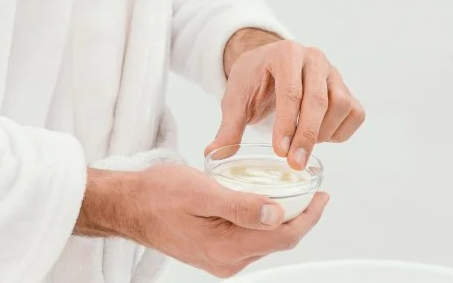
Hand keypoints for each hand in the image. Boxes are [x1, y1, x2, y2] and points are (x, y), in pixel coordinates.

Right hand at [129, 163, 329, 277]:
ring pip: (266, 240)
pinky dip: (264, 221)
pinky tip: (266, 202)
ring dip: (283, 219)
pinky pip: (249, 239)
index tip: (322, 196)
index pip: (284, 236)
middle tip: (313, 190)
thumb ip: (241, 205)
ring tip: (295, 193)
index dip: (309, 217)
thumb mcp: (203, 192)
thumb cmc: (161, 194)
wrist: (130, 206)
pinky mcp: (214, 251)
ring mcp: (220, 259)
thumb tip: (278, 214)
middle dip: (300, 217)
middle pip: (279, 240)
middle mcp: (227, 261)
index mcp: (227, 248)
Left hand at [207, 38, 365, 170]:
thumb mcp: (235, 99)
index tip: (279, 152)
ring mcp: (333, 71)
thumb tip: (214, 154)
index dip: (287, 124)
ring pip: (341, 104)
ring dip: (324, 132)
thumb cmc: (252, 80)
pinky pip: (355, 112)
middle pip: (318, 99)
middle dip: (307, 136)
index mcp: (285, 54)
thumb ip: (228, 127)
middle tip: (294, 164)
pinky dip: (342, 131)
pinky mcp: (344, 87)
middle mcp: (313, 58)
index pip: (291, 91)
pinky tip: (321, 139)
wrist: (268, 63)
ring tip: (302, 146)